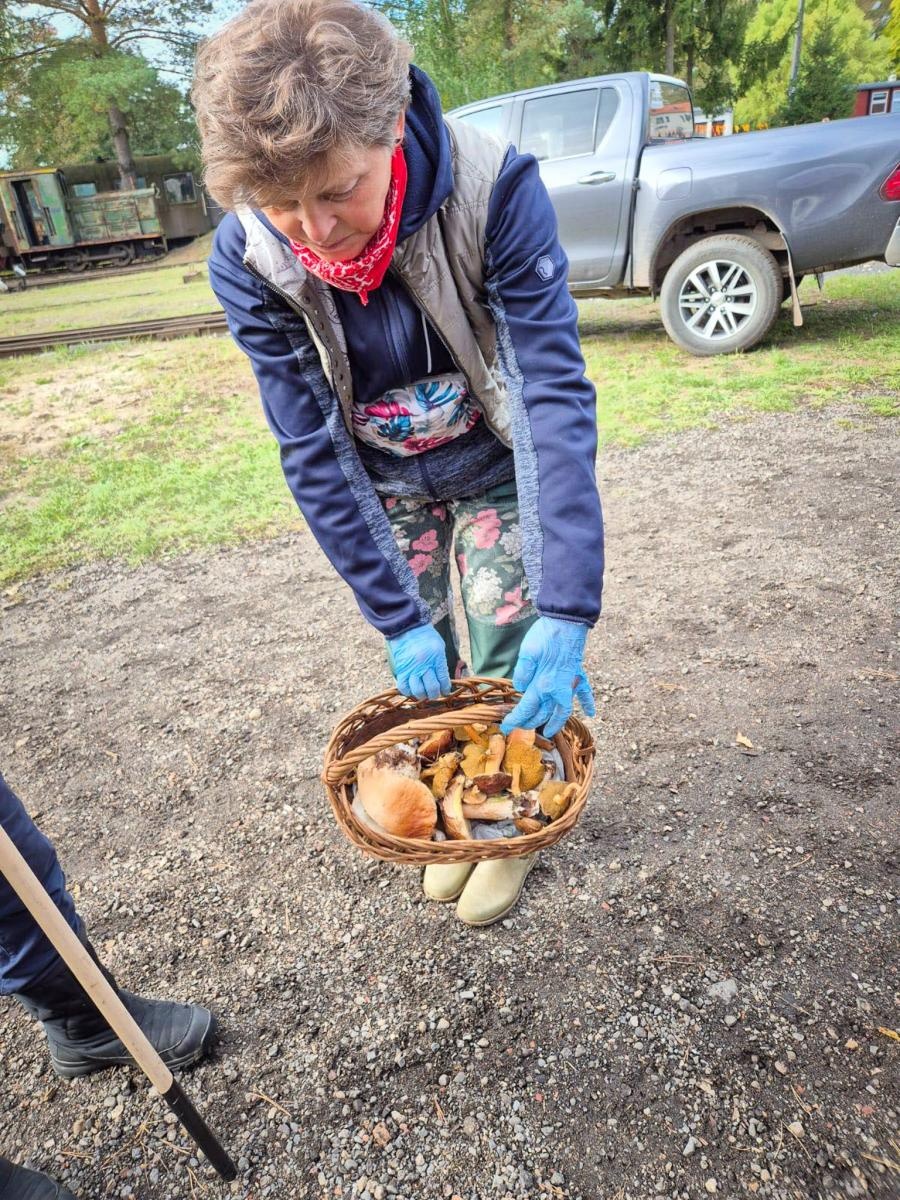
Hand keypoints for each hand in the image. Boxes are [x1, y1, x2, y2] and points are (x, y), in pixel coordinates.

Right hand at [387, 624, 451, 700]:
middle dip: (435, 694)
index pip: (443, 680)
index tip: (445, 691)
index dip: (445, 689)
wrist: (407, 626)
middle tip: (434, 693)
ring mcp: (411, 668)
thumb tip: (443, 680)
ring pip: (418, 691)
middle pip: (432, 688)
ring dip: (422, 695)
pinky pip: (403, 687)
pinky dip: (408, 691)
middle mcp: (424, 664)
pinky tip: (412, 689)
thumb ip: (441, 663)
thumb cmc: (426, 636)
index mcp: (436, 657)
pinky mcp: (401, 669)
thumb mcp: (439, 646)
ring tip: (424, 693)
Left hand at [500, 617, 594, 737]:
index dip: (515, 719)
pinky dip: (587, 702)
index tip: (506, 727)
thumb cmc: (546, 635)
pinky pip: (584, 691)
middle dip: (531, 723)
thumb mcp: (527, 652)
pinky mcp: (578, 673)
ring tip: (550, 731)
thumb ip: (523, 673)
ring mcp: (569, 682)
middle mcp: (558, 688)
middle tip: (520, 728)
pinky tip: (591, 712)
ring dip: (556, 721)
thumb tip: (521, 688)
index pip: (527, 708)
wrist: (568, 622)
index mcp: (543, 684)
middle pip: (544, 713)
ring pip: (563, 709)